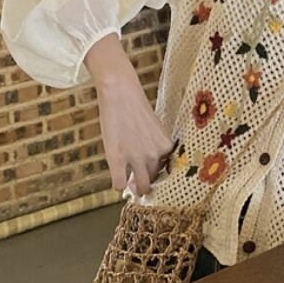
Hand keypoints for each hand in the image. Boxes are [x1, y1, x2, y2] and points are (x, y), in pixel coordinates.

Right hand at [96, 73, 174, 196]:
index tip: (151, 175)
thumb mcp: (154, 129)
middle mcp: (154, 154)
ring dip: (134, 188)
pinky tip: (117, 180)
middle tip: (138, 183)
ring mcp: (136, 158)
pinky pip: (119, 184)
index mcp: (166, 146)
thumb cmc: (137, 108)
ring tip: (129, 186)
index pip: (166, 170)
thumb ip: (155, 146)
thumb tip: (150, 163)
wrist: (121, 94)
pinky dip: (118, 186)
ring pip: (140, 187)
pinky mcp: (117, 158)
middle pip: (153, 180)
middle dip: (146, 184)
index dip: (158, 173)